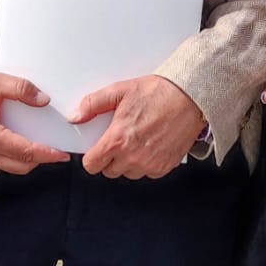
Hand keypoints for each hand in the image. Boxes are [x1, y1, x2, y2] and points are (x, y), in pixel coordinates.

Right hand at [0, 72, 69, 174]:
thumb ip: (20, 88)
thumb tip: (43, 100)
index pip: (25, 152)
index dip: (47, 154)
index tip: (62, 154)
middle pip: (21, 165)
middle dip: (40, 159)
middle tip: (55, 151)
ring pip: (11, 167)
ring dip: (26, 159)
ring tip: (39, 147)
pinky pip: (0, 163)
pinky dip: (12, 157)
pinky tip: (19, 144)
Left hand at [75, 74, 204, 178]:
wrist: (189, 97)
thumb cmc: (158, 92)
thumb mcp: (120, 91)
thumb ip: (93, 105)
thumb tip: (75, 116)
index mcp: (118, 140)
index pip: (92, 165)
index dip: (92, 158)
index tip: (97, 150)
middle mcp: (132, 157)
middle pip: (109, 171)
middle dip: (111, 158)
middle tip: (120, 140)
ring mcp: (150, 164)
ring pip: (129, 174)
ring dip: (128, 162)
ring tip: (137, 141)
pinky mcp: (164, 167)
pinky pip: (147, 173)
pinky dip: (147, 163)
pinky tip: (151, 145)